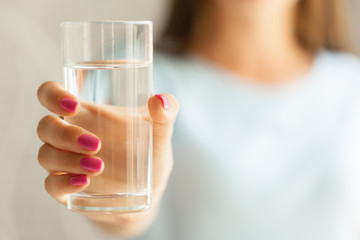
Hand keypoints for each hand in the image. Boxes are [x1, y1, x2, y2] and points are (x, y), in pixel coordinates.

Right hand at [36, 81, 177, 235]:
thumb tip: (161, 100)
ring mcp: (66, 163)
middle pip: (45, 127)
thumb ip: (165, 114)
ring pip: (46, 155)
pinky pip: (51, 185)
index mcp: (86, 115)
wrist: (149, 189)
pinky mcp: (67, 188)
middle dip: (65, 133)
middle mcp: (70, 136)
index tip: (73, 105)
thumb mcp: (160, 132)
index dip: (52, 95)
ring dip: (68, 159)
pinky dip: (64, 183)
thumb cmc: (149, 152)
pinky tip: (84, 182)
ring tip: (99, 166)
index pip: (51, 94)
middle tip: (97, 144)